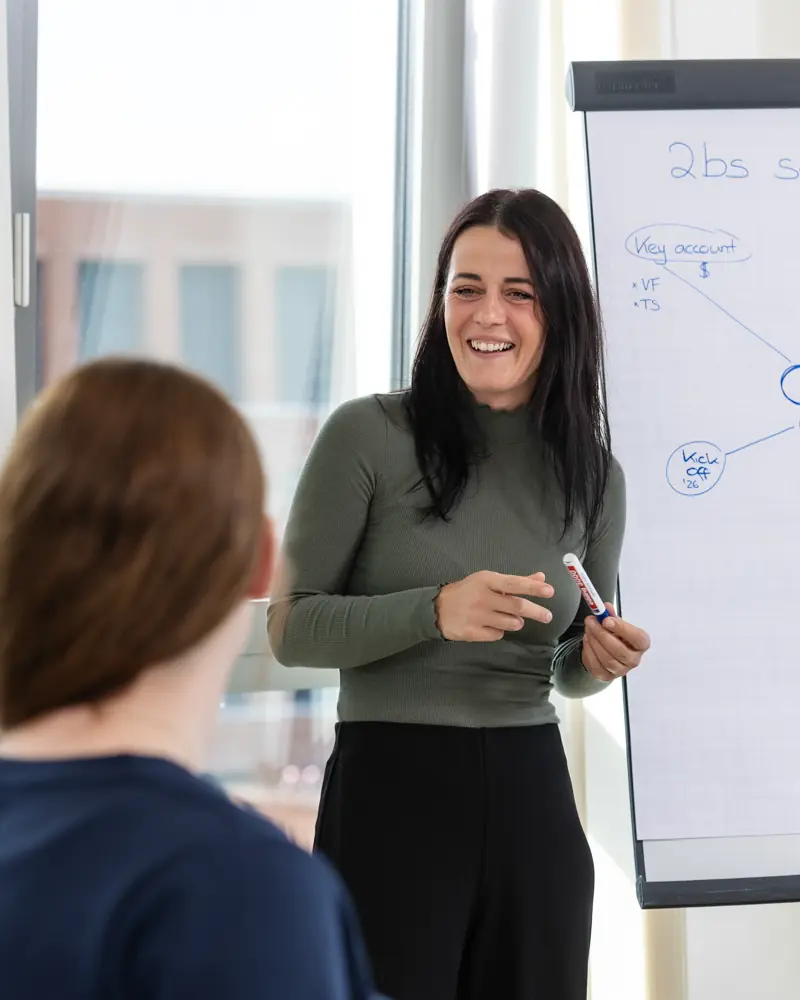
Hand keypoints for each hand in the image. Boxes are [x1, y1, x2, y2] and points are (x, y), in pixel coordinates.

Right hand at [435, 570, 553, 641]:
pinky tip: (491, 625)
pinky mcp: (472, 632)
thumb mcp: (488, 581)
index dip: (533, 588)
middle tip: (548, 616)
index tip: (550, 591)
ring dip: (516, 622)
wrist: (437, 609)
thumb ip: (516, 581)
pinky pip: (497, 634)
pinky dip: (499, 631)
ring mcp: (477, 616)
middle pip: (516, 606)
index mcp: (486, 580)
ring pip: (510, 623)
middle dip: (535, 611)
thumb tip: (541, 578)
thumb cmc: (467, 592)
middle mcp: (482, 597)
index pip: (514, 584)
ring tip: (512, 619)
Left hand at [581, 603, 649, 680]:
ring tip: (588, 628)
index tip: (606, 620)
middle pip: (619, 650)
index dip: (622, 629)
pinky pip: (595, 665)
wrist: (606, 652)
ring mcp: (621, 670)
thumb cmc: (616, 636)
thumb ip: (611, 615)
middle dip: (602, 634)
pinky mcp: (606, 676)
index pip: (637, 638)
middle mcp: (634, 659)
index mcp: (641, 644)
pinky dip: (588, 650)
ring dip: (594, 641)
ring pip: (606, 658)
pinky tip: (587, 640)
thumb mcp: (615, 623)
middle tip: (591, 621)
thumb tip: (605, 607)